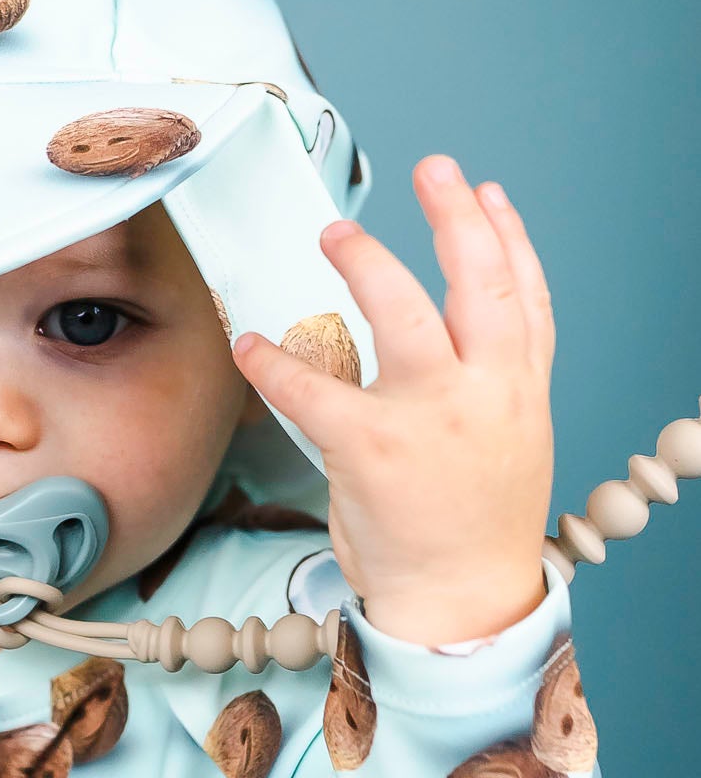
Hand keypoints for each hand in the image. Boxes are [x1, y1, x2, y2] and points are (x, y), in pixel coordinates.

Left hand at [233, 155, 554, 644]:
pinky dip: (274, 360)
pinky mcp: (371, 445)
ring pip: (400, 311)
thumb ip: (488, 383)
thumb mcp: (508, 444)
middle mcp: (486, 392)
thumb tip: (450, 334)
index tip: (485, 192)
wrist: (459, 606)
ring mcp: (430, 415)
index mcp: (521, 391)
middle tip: (433, 170)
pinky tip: (252, 343)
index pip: (526, 295)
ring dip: (364, 263)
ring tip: (335, 231)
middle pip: (479, 282)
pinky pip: (312, 386)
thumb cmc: (471, 528)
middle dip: (455, 217)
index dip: (508, 236)